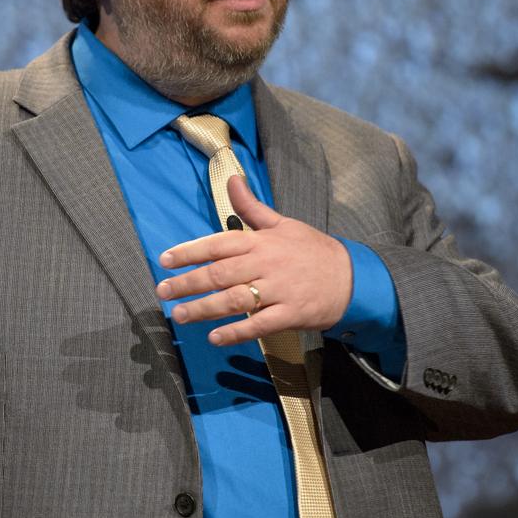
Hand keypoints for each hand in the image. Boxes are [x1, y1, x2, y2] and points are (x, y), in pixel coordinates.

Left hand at [155, 176, 352, 344]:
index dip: (189, 251)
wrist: (353, 276)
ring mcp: (278, 290)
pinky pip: (259, 324)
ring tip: (180, 315)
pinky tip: (215, 337)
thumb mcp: (282, 224)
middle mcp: (266, 263)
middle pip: (219, 273)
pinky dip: (236, 332)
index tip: (165, 260)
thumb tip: (231, 179)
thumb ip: (251, 207)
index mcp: (261, 241)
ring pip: (234, 299)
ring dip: (204, 308)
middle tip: (163, 291)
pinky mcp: (290, 313)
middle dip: (188, 283)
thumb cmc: (312, 250)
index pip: (218, 243)